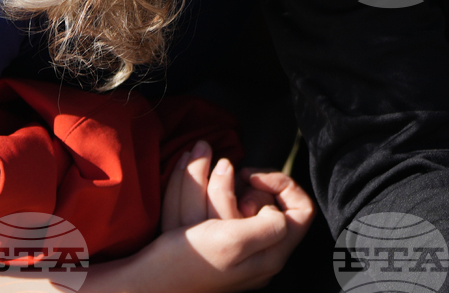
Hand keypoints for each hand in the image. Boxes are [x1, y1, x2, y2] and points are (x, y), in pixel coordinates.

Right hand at [121, 141, 313, 292]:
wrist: (146, 281)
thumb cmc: (189, 262)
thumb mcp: (235, 241)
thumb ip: (269, 225)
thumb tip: (279, 210)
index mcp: (272, 254)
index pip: (303, 210)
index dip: (283, 184)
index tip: (251, 175)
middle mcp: (261, 254)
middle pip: (270, 202)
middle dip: (246, 182)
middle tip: (223, 181)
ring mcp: (239, 250)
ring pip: (241, 201)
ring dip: (222, 179)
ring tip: (203, 166)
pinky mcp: (218, 245)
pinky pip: (220, 209)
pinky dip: (207, 189)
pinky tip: (193, 176)